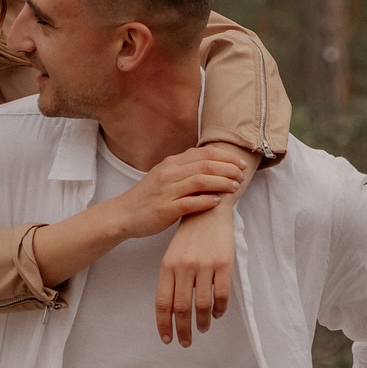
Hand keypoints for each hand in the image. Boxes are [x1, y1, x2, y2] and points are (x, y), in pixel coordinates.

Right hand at [108, 148, 243, 242]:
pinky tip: (218, 202)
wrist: (124, 214)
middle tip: (242, 175)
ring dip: (222, 183)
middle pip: (206, 165)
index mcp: (171, 163)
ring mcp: (167, 191)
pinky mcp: (165, 209)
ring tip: (235, 187)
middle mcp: (170, 173)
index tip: (240, 163)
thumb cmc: (148, 197)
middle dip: (228, 168)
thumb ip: (184, 169)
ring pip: (201, 181)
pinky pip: (190, 202)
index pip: (204, 153)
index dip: (226, 156)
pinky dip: (207, 201)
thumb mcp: (164, 176)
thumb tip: (208, 164)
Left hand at [156, 200, 236, 345]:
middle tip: (186, 342)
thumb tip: (172, 311)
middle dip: (183, 330)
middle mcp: (184, 267)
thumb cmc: (189, 236)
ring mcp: (204, 265)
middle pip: (182, 308)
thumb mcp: (173, 255)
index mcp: (168, 266)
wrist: (209, 208)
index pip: (163, 303)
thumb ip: (171, 280)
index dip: (164, 324)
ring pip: (202, 305)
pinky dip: (219, 309)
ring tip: (202, 329)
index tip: (167, 339)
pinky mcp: (224, 263)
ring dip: (202, 322)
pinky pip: (221, 295)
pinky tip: (217, 314)